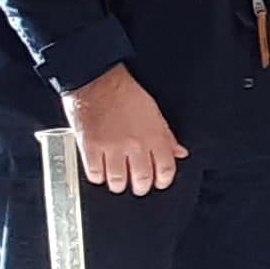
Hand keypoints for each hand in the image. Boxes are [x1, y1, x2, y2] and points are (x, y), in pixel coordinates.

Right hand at [64, 65, 183, 195]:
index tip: (159, 183)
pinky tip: (100, 173)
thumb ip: (167, 137)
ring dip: (119, 185)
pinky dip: (98, 177)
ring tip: (119, 182)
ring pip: (118, 181)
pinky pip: (95, 174)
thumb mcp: (155, 113)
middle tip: (138, 185)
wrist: (98, 81)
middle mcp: (135, 145)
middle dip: (141, 187)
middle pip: (142, 179)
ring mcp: (112, 147)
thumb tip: (179, 153)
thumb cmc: (126, 94)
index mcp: (154, 136)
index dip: (163, 181)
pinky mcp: (91, 147)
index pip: (166, 169)